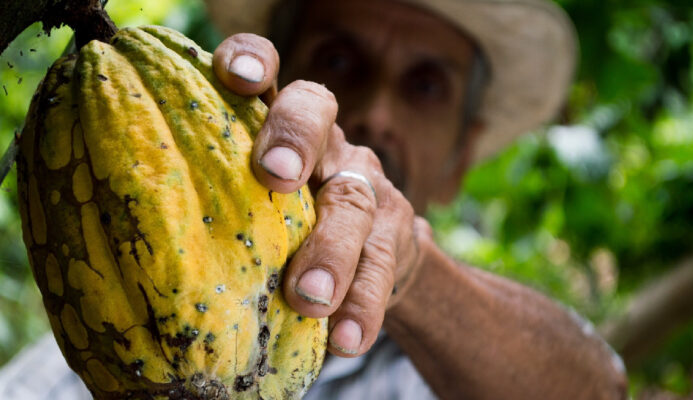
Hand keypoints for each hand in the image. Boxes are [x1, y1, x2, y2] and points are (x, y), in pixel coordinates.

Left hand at [213, 34, 429, 356]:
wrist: (373, 254)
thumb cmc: (287, 227)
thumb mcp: (252, 202)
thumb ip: (216, 200)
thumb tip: (127, 240)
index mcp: (280, 125)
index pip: (269, 74)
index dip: (253, 61)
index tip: (234, 76)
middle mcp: (327, 143)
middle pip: (317, 114)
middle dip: (295, 139)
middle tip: (274, 176)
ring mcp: (366, 185)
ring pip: (354, 203)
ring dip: (331, 250)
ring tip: (308, 297)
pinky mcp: (395, 235)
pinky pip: (381, 268)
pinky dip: (363, 305)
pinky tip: (347, 339)